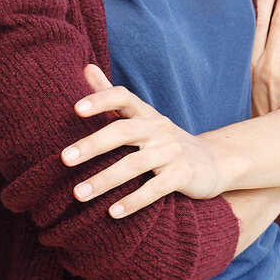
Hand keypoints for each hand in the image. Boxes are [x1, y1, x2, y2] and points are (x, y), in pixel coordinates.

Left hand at [60, 64, 225, 217]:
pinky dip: (133, 201)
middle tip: (64, 159)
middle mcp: (159, 129)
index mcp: (146, 114)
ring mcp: (173, 152)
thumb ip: (111, 96)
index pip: (123, 97)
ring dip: (105, 180)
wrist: (215, 162)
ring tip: (79, 194)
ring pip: (135, 164)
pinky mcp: (183, 175)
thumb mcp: (143, 116)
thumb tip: (85, 67)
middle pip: (123, 131)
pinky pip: (155, 189)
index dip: (101, 99)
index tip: (75, 109)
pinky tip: (112, 213)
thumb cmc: (166, 140)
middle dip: (92, 145)